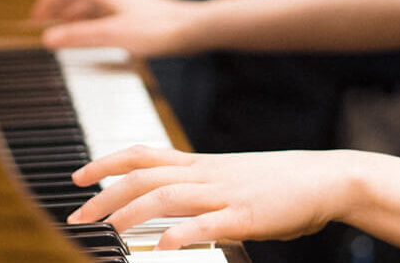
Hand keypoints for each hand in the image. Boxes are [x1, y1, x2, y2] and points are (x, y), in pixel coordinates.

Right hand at [30, 0, 199, 56]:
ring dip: (75, 21)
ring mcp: (125, 5)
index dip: (47, 2)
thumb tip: (47, 38)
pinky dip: (92, 29)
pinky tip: (96, 44)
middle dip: (58, 12)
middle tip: (45, 31)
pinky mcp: (136, 18)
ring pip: (92, 9)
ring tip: (65, 39)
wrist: (195, 29)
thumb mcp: (114, 35)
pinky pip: (106, 19)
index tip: (34, 20)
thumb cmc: (159, 29)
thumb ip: (81, 37)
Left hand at [66, 145, 352, 249]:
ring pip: (169, 194)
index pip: (142, 154)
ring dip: (134, 210)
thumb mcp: (227, 178)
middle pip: (144, 175)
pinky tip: (163, 246)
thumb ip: (195, 187)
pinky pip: (209, 223)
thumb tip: (165, 205)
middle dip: (106, 192)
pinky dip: (183, 233)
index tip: (78, 175)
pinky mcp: (247, 216)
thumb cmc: (274, 182)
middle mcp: (205, 173)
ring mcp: (224, 193)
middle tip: (77, 215)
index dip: (106, 161)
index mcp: (199, 163)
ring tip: (109, 228)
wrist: (323, 178)